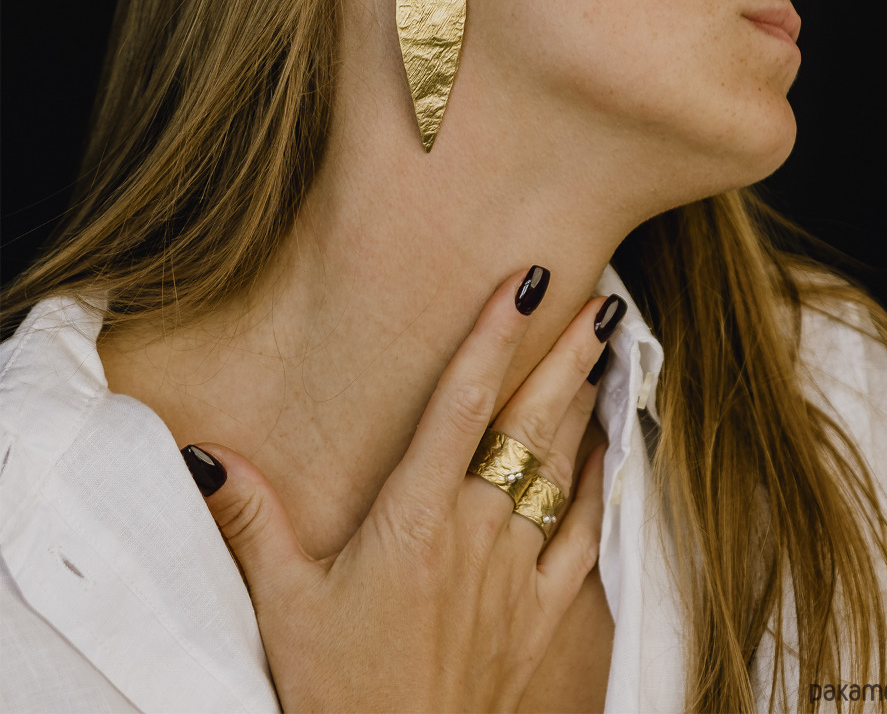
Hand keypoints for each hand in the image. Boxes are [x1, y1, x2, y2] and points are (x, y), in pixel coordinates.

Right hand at [187, 268, 619, 712]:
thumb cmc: (340, 692)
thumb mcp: (286, 604)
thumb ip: (252, 522)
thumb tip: (207, 456)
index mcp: (415, 517)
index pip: (461, 403)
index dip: (492, 337)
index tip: (524, 284)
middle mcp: (476, 531)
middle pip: (528, 423)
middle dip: (563, 356)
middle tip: (596, 299)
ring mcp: (516, 573)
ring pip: (561, 468)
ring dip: (583, 405)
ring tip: (603, 350)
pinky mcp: (542, 617)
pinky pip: (583, 537)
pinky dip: (599, 486)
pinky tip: (608, 450)